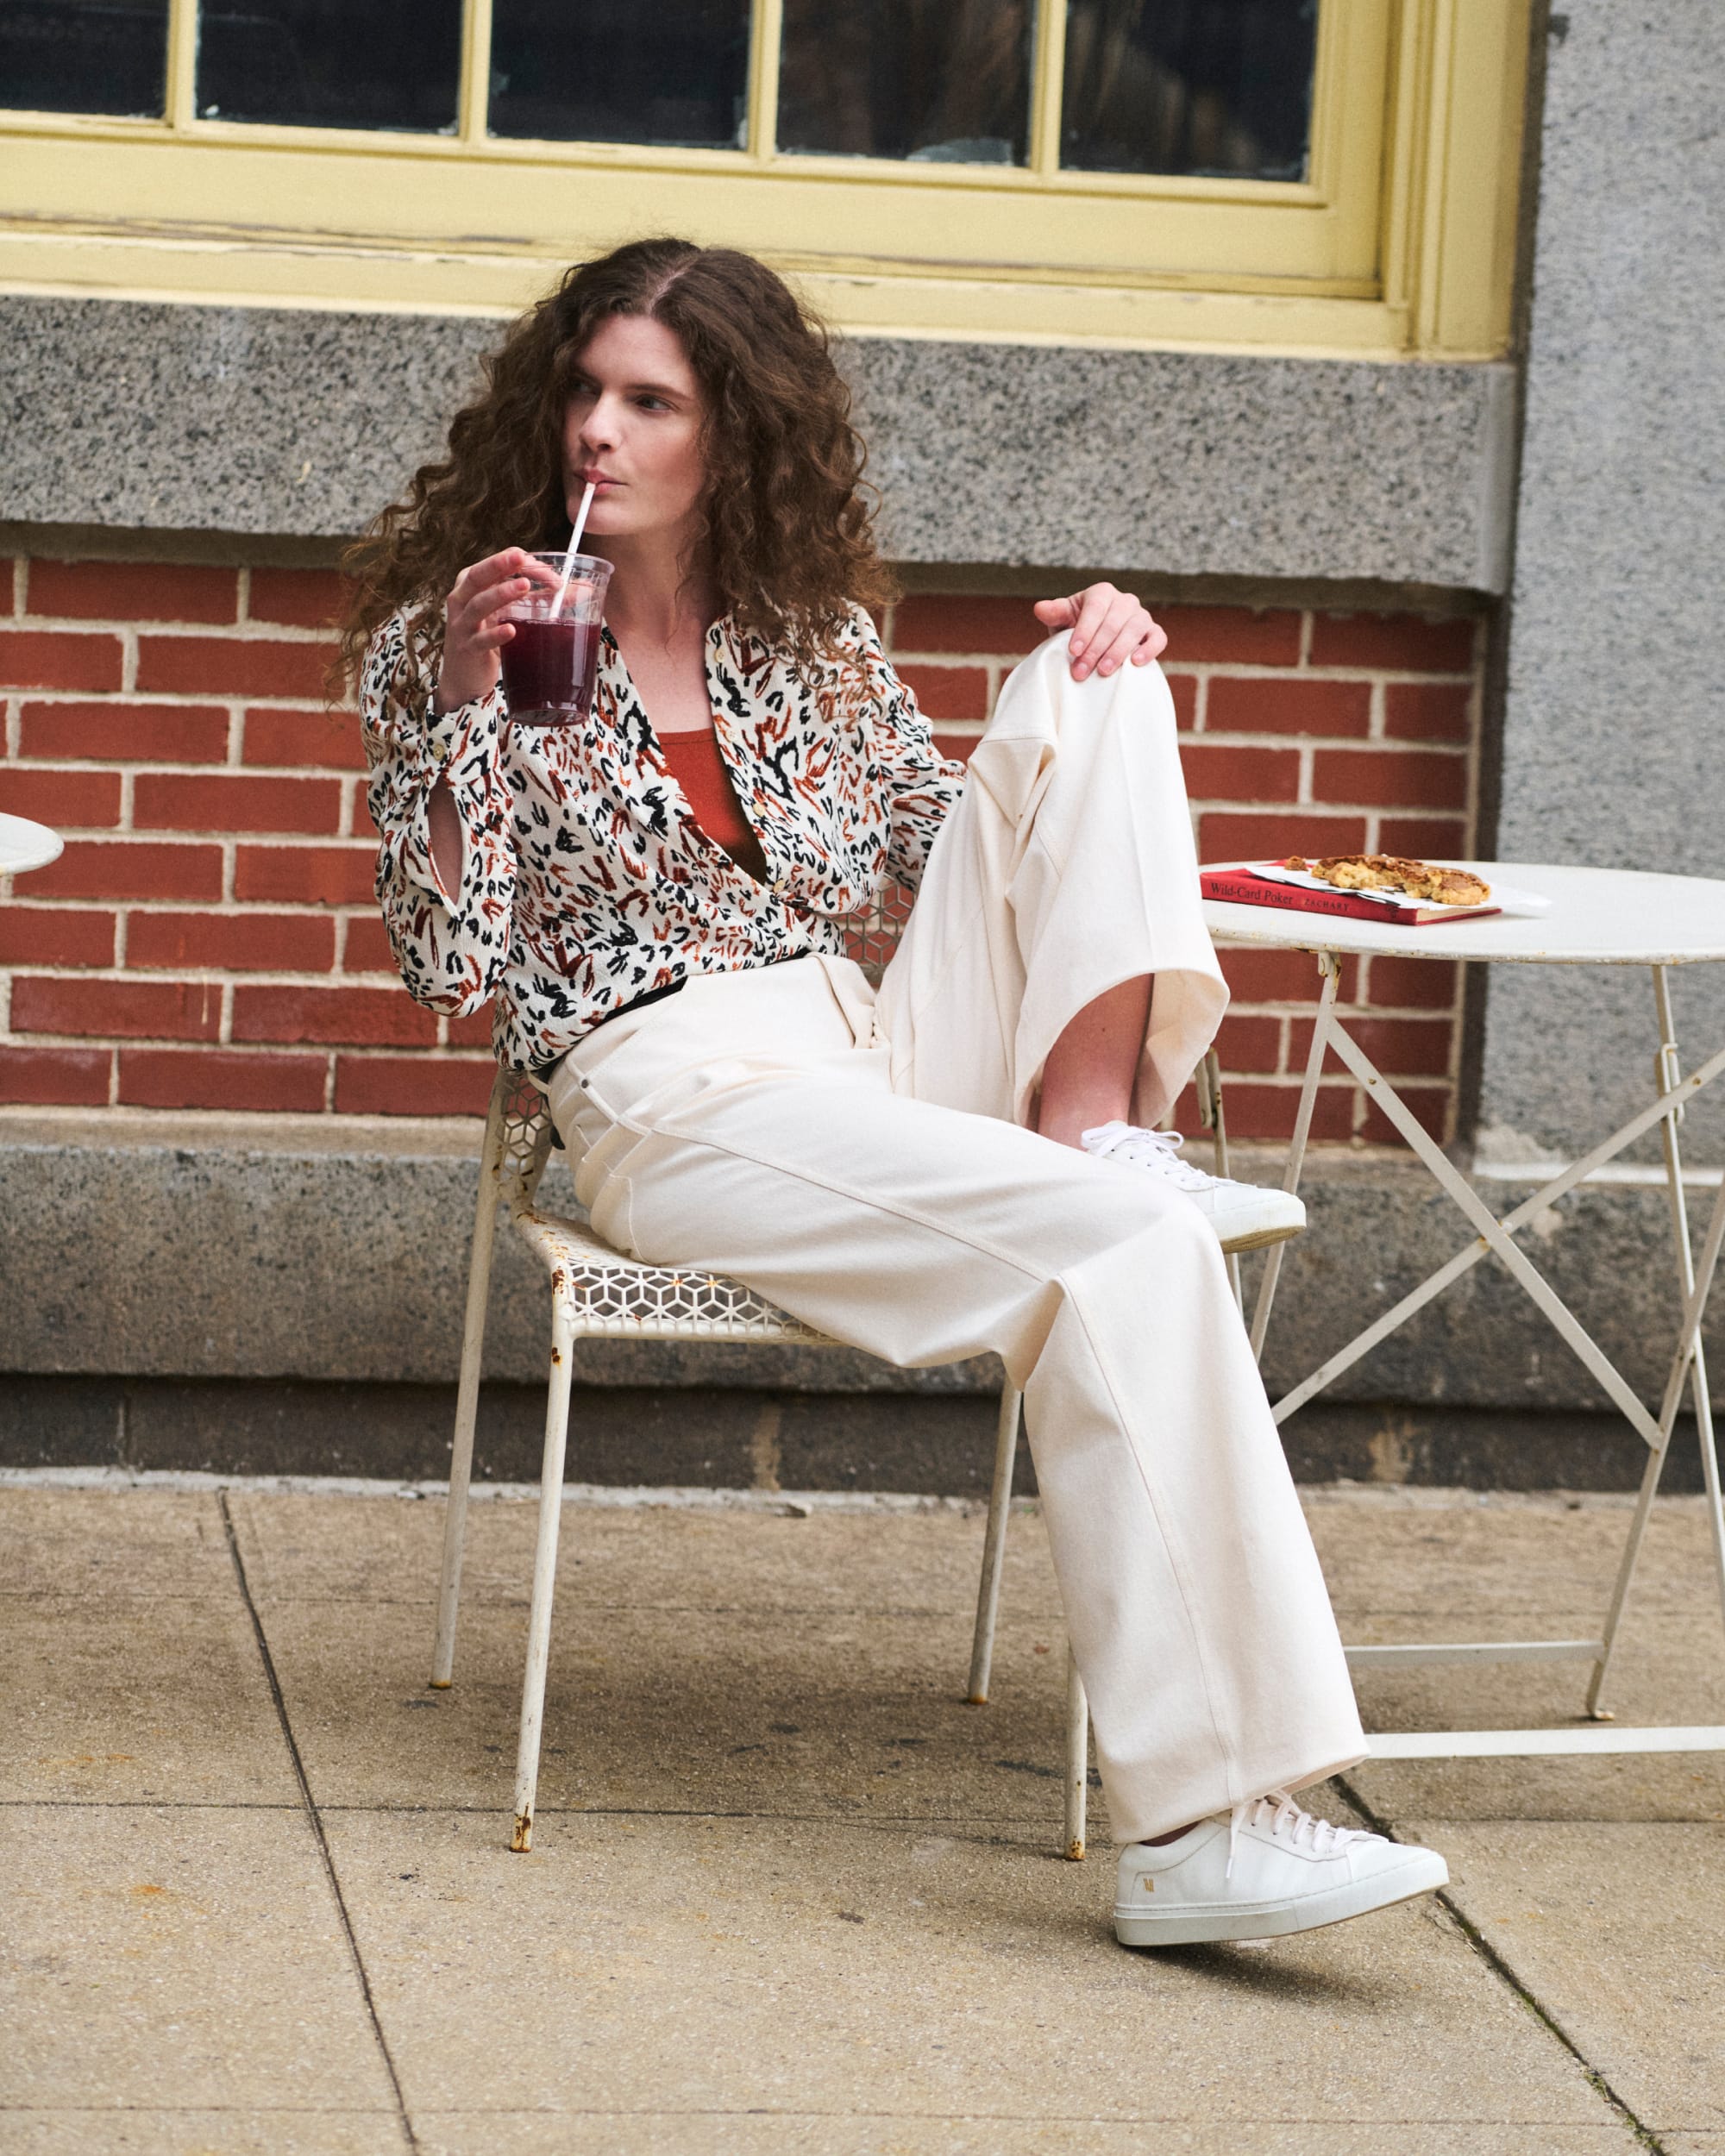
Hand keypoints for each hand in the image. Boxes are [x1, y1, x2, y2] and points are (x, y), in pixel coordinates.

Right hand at [434, 548, 559, 713]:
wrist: (464, 679)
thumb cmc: (487, 638)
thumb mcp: (508, 614)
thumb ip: (536, 600)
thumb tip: (577, 590)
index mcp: (471, 586)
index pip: (493, 565)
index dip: (517, 561)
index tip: (546, 570)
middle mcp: (462, 601)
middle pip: (476, 576)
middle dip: (498, 564)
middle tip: (520, 557)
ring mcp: (463, 626)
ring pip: (477, 604)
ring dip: (501, 593)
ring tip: (523, 586)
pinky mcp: (468, 650)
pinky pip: (480, 640)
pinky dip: (495, 634)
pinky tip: (511, 630)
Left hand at [1033, 584, 1166, 682]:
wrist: (1095, 643)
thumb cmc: (1076, 629)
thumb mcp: (1062, 620)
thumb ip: (1054, 613)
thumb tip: (1040, 608)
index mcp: (1102, 593)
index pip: (1095, 609)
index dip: (1085, 630)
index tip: (1073, 651)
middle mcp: (1124, 601)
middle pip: (1113, 623)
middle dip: (1095, 649)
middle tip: (1080, 672)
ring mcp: (1141, 616)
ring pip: (1135, 629)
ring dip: (1119, 652)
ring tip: (1104, 672)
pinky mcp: (1154, 632)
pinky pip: (1158, 638)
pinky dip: (1150, 649)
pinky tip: (1136, 663)